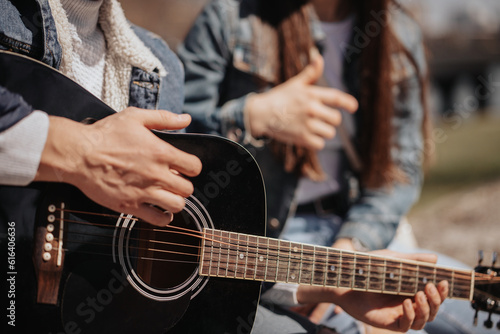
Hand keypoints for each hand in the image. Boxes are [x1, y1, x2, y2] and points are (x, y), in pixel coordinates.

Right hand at [36, 107, 201, 225]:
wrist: (78, 154)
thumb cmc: (104, 135)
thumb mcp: (135, 117)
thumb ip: (163, 118)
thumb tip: (185, 119)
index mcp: (161, 153)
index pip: (194, 167)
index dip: (191, 167)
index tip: (184, 167)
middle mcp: (156, 175)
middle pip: (187, 189)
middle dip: (183, 185)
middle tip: (174, 182)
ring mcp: (144, 192)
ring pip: (177, 205)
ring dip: (175, 201)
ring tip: (168, 196)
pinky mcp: (130, 206)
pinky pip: (158, 220)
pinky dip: (163, 217)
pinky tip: (160, 210)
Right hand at [245, 55, 357, 149]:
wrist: (261, 114)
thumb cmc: (280, 97)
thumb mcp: (295, 83)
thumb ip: (311, 73)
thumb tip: (319, 57)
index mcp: (311, 94)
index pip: (337, 98)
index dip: (348, 103)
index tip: (353, 108)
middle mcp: (311, 109)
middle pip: (336, 119)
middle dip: (331, 120)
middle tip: (321, 119)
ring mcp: (307, 124)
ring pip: (329, 133)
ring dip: (324, 132)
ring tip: (313, 127)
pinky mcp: (301, 138)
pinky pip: (320, 144)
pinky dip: (315, 142)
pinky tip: (307, 136)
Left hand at [296, 251, 448, 331]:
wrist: (346, 277)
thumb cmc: (367, 267)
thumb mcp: (392, 260)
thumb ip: (413, 260)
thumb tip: (435, 259)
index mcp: (411, 289)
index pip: (434, 295)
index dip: (442, 292)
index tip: (443, 281)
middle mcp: (408, 303)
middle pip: (433, 310)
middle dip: (436, 300)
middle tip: (429, 287)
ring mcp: (399, 314)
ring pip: (423, 320)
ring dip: (427, 309)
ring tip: (419, 295)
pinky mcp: (388, 322)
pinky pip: (407, 326)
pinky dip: (411, 316)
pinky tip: (406, 303)